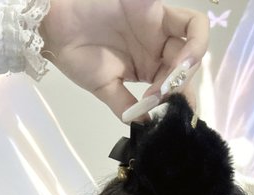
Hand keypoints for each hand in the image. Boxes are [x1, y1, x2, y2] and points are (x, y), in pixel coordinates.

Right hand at [40, 0, 208, 121]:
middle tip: (166, 100)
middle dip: (182, 87)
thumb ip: (126, 106)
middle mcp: (158, 48)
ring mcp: (161, 28)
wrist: (58, 26)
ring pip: (195, 45)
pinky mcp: (159, 10)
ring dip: (192, 65)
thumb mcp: (103, 88)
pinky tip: (179, 63)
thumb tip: (148, 125)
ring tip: (176, 81)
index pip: (174, 87)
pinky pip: (191, 23)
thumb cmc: (77, 56)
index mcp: (148, 68)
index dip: (178, 103)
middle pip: (187, 68)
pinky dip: (195, 43)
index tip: (173, 119)